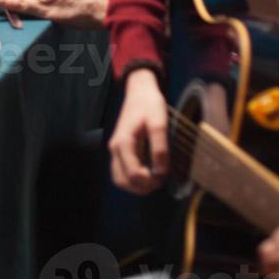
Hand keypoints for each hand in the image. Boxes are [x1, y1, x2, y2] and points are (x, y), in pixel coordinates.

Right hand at [108, 68, 169, 194]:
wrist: (139, 91)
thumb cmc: (150, 105)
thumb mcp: (159, 123)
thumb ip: (160, 147)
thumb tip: (161, 171)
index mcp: (124, 142)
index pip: (133, 173)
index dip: (149, 181)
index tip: (163, 176)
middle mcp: (115, 148)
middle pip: (122, 181)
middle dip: (141, 187)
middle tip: (159, 181)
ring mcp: (115, 149)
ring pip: (119, 179)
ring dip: (136, 185)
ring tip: (154, 180)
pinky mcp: (119, 149)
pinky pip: (121, 172)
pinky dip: (132, 178)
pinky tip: (148, 173)